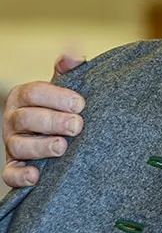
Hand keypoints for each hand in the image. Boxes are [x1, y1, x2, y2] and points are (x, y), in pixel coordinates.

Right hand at [2, 54, 86, 187]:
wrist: (63, 133)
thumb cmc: (64, 107)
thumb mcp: (67, 87)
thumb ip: (70, 70)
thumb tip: (74, 56)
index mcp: (24, 97)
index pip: (33, 92)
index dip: (55, 97)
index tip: (80, 104)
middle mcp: (14, 120)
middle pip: (26, 118)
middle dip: (52, 121)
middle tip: (78, 125)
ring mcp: (13, 144)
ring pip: (18, 145)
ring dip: (40, 146)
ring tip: (62, 146)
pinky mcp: (15, 167)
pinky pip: (10, 174)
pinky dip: (20, 176)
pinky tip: (36, 176)